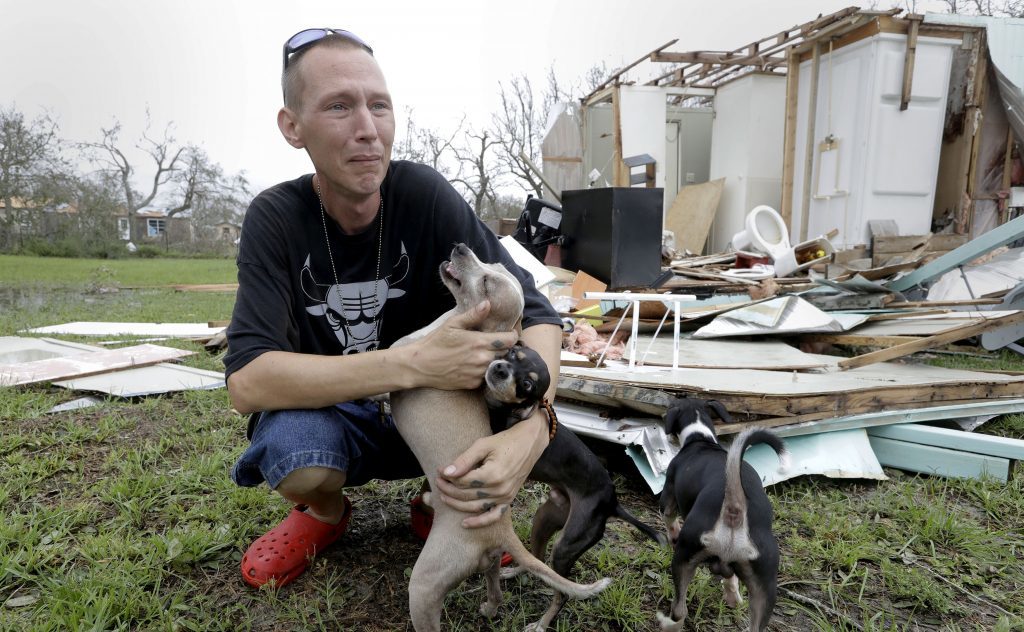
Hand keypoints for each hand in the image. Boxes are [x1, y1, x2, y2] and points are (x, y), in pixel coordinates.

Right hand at [409, 301, 517, 389]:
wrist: (420, 365)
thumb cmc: (435, 342)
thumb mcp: (452, 324)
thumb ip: (473, 315)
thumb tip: (487, 304)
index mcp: (479, 342)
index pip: (509, 340)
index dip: (512, 335)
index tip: (509, 333)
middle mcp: (482, 359)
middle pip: (506, 353)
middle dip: (504, 347)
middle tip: (497, 342)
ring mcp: (478, 374)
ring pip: (497, 366)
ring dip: (495, 359)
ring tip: (485, 353)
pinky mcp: (473, 384)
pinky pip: (486, 377)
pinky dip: (485, 371)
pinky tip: (475, 365)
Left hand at [434, 411, 547, 527]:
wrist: (529, 443)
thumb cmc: (505, 441)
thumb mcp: (483, 445)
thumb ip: (464, 460)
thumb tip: (445, 472)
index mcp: (493, 474)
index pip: (463, 481)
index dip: (448, 477)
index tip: (439, 471)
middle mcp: (500, 489)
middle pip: (466, 494)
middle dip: (448, 489)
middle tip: (437, 481)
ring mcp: (505, 496)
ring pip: (475, 506)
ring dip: (456, 504)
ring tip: (443, 495)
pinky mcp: (509, 499)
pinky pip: (493, 516)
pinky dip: (479, 522)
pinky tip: (465, 524)